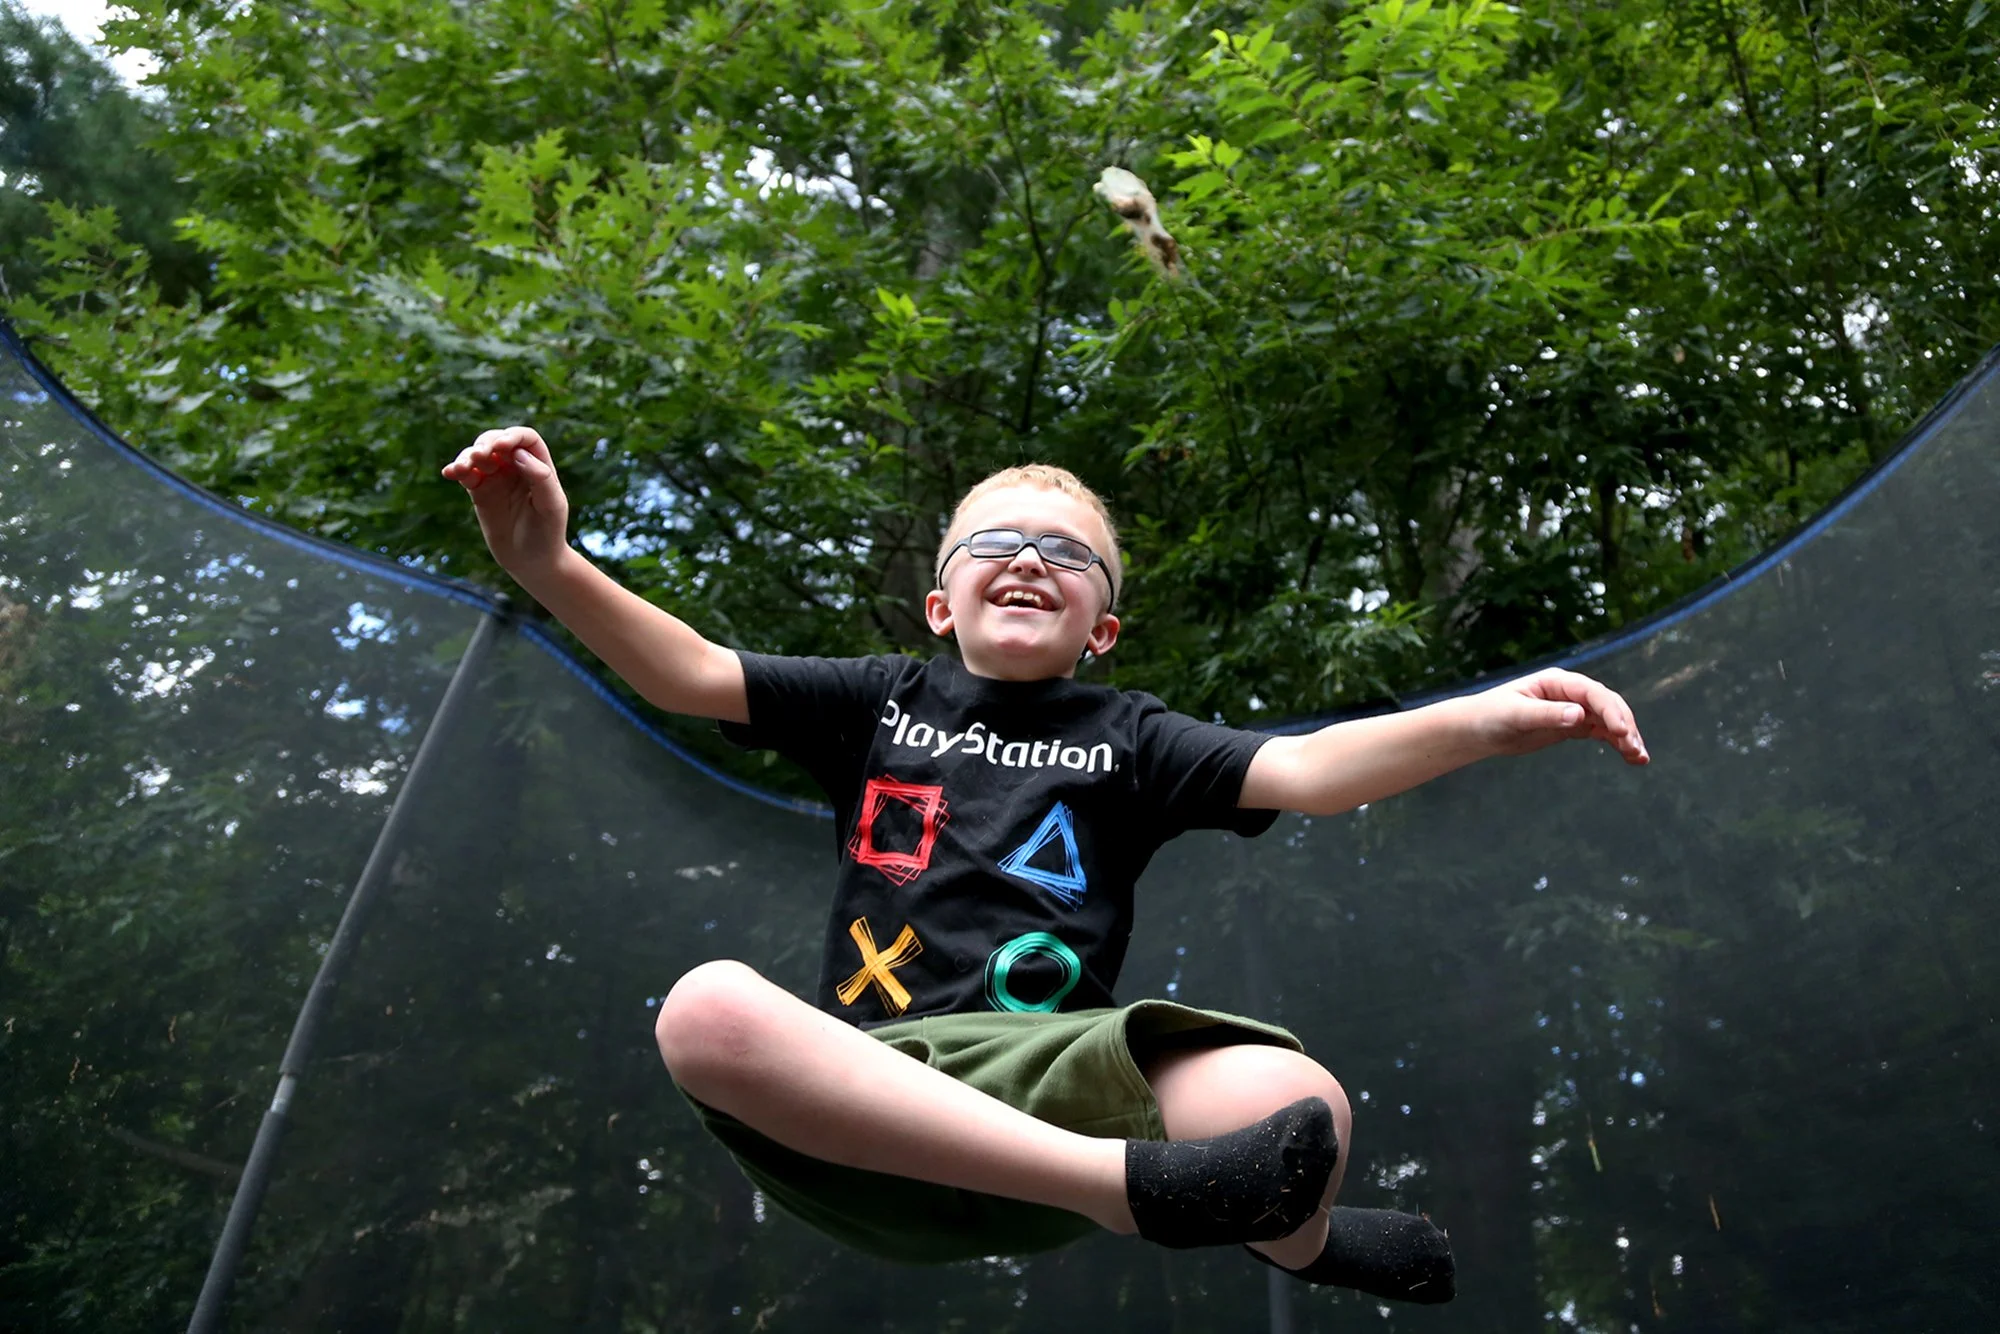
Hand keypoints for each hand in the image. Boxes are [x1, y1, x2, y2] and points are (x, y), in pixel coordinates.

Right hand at [442, 426, 571, 575]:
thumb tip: (518, 454)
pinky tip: (450, 472)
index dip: (513, 436)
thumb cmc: (548, 533)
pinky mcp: (479, 491)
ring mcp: (496, 478)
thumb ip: (540, 478)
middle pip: (497, 440)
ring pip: (478, 455)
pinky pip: (466, 474)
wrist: (532, 561)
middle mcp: (516, 467)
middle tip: (480, 456)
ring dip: (468, 455)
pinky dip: (456, 470)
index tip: (502, 447)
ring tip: (462, 468)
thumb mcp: (551, 506)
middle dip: (486, 443)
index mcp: (539, 465)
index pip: (526, 439)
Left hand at [1472, 667, 1648, 765]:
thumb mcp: (1515, 715)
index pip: (1591, 693)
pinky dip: (1616, 743)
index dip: (1609, 710)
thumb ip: (1546, 715)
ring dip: (1626, 736)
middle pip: (1607, 705)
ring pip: (1608, 720)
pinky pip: (1600, 732)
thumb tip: (1579, 715)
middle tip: (1634, 748)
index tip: (1620, 731)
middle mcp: (1569, 692)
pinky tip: (1631, 758)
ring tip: (1640, 758)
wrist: (1476, 729)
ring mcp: (1572, 708)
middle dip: (1623, 725)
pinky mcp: (1571, 726)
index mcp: (1556, 681)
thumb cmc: (1490, 715)